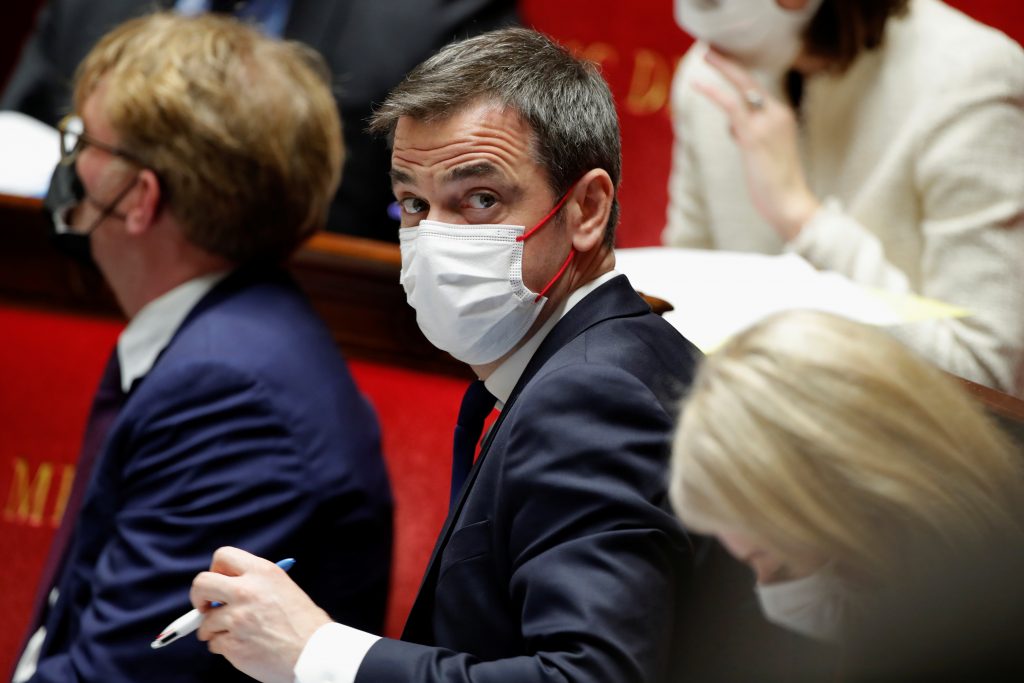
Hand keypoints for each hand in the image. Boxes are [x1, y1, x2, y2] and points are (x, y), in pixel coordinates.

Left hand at [190, 547, 331, 682]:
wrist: (314, 652)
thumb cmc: (304, 623)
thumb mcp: (283, 587)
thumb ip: (255, 583)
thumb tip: (227, 589)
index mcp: (262, 572)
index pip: (223, 555)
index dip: (216, 570)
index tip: (217, 583)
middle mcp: (246, 591)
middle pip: (201, 583)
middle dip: (198, 597)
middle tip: (204, 607)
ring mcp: (237, 618)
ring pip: (205, 621)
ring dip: (215, 629)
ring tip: (237, 634)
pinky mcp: (232, 644)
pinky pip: (214, 643)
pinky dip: (224, 647)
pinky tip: (244, 646)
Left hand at [694, 48, 820, 240]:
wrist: (790, 204)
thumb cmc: (776, 185)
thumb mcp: (763, 153)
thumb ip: (750, 135)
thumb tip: (735, 127)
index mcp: (782, 117)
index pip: (758, 90)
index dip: (739, 75)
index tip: (724, 62)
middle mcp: (777, 114)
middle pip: (750, 80)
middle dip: (729, 62)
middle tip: (710, 49)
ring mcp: (767, 123)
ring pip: (741, 86)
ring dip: (722, 67)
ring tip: (704, 54)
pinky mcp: (754, 136)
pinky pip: (731, 105)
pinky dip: (713, 91)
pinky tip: (697, 82)